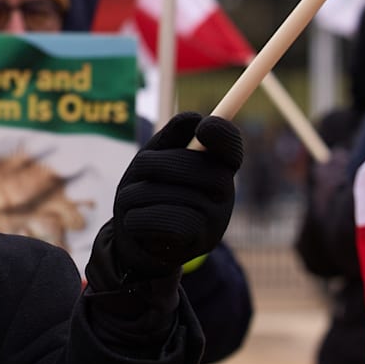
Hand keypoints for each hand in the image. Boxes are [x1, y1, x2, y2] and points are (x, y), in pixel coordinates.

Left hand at [88, 112, 241, 289]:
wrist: (140, 246)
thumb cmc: (150, 193)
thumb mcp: (155, 161)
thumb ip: (171, 139)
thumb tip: (192, 117)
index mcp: (217, 166)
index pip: (230, 145)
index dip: (221, 134)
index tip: (203, 128)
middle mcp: (224, 191)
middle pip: (189, 164)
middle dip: (150, 163)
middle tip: (138, 171)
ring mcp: (216, 218)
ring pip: (164, 192)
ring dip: (134, 194)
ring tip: (134, 203)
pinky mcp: (200, 241)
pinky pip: (161, 219)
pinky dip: (136, 218)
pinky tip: (137, 223)